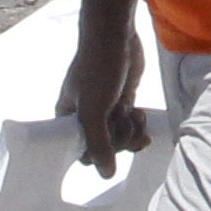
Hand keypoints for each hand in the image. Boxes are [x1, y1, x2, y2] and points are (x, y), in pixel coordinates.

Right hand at [60, 3, 146, 168]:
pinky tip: (141, 115)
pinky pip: (130, 127)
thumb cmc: (97, 70)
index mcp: (69, 119)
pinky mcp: (122, 102)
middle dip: (121, 138)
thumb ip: (99, 144)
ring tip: (135, 114)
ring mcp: (106, 110)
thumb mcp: (93, 110)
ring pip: (121, 139)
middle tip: (123, 119)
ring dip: (132, 131)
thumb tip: (106, 174)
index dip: (99, 154)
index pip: (82, 153)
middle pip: (106, 148)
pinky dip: (138, 125)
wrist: (114, 36)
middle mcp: (86, 118)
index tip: (108, 141)